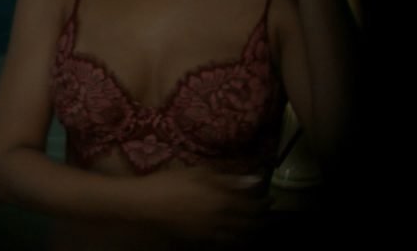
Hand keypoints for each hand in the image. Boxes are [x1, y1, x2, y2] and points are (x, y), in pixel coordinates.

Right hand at [139, 166, 272, 243]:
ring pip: (238, 238)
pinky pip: (223, 245)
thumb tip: (255, 180)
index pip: (253, 206)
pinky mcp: (199, 241)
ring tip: (253, 228)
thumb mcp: (200, 173)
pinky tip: (232, 236)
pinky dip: (233, 241)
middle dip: (261, 220)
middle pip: (249, 225)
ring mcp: (210, 233)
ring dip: (250, 233)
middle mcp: (221, 220)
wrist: (146, 204)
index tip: (270, 199)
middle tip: (265, 215)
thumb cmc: (171, 182)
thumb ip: (229, 178)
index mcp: (223, 200)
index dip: (264, 203)